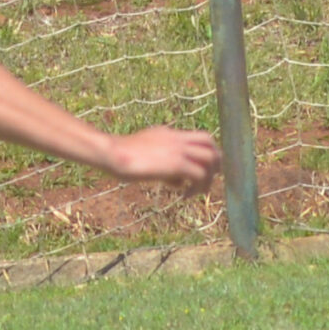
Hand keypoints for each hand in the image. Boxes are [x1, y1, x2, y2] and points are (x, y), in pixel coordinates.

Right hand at [106, 126, 221, 189]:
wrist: (113, 153)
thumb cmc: (123, 155)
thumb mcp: (148, 152)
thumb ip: (165, 161)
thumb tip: (177, 179)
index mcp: (172, 134)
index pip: (203, 138)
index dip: (208, 155)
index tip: (202, 171)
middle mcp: (179, 139)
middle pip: (212, 145)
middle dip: (215, 165)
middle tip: (205, 181)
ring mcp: (179, 150)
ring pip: (211, 159)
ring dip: (207, 178)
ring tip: (195, 191)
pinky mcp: (176, 164)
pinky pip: (200, 175)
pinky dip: (197, 187)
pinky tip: (184, 195)